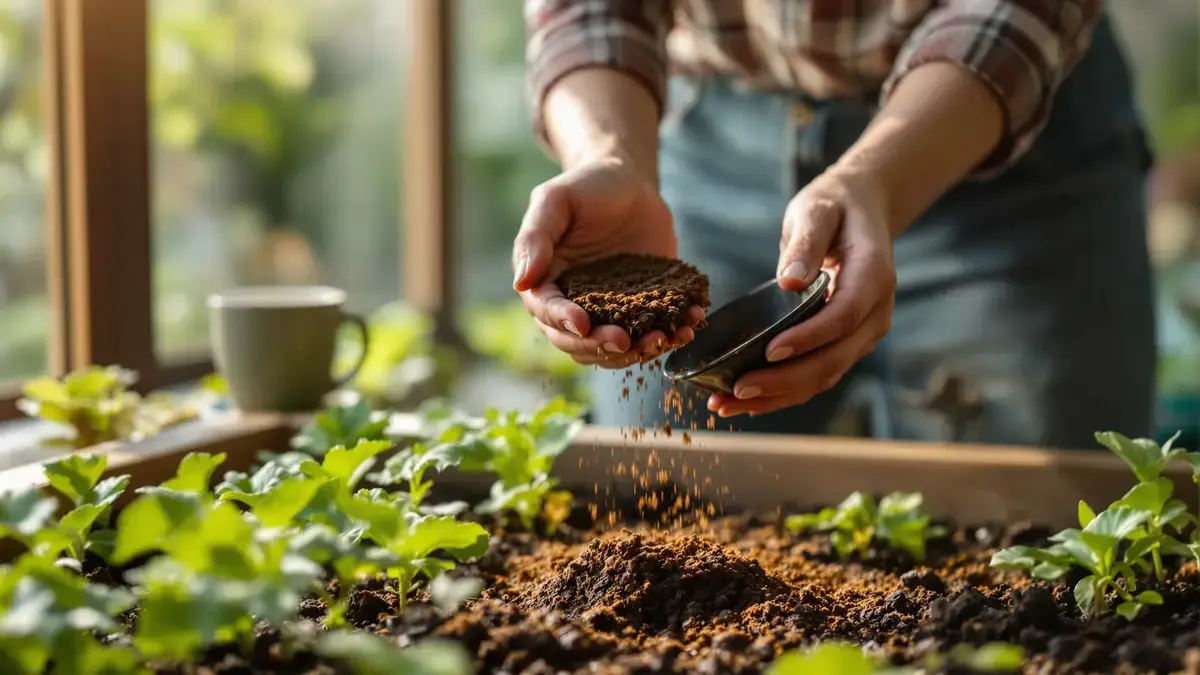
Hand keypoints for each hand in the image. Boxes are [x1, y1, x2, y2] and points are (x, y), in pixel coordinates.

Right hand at [511, 155, 705, 367]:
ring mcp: (609, 311)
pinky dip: (670, 334)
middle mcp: (573, 304)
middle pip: (578, 341)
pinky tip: (688, 326)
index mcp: (545, 282)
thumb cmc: (586, 186)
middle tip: (626, 340)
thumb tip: (521, 282)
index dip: (562, 321)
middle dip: (601, 345)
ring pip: (614, 347)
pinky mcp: (642, 309)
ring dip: (637, 351)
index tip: (582, 324)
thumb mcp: (554, 200)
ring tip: (662, 338)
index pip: (546, 311)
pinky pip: (651, 331)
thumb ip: (534, 238)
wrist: (630, 184)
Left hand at [708, 169, 896, 415]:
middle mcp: (875, 313)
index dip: (808, 338)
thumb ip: (806, 243)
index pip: (843, 317)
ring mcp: (862, 333)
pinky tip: (745, 400)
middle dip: (785, 380)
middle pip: (833, 359)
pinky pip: (816, 374)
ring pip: (824, 376)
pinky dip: (782, 392)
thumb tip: (789, 279)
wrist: (862, 211)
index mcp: (873, 277)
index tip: (770, 351)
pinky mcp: (844, 344)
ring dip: (778, 396)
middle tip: (738, 388)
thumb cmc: (834, 207)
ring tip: (729, 404)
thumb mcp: (817, 210)